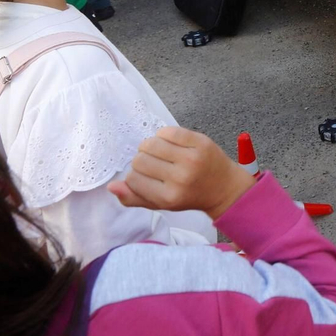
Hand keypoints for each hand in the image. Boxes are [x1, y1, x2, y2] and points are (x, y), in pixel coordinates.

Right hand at [108, 127, 255, 219]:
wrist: (223, 187)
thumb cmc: (189, 195)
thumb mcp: (161, 204)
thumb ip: (134, 198)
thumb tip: (111, 186)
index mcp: (169, 197)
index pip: (133, 179)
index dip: (135, 176)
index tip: (145, 177)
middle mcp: (180, 178)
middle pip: (139, 160)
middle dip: (142, 160)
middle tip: (154, 164)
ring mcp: (191, 158)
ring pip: (151, 143)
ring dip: (150, 146)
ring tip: (160, 152)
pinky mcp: (200, 141)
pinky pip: (168, 131)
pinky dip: (164, 135)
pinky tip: (170, 143)